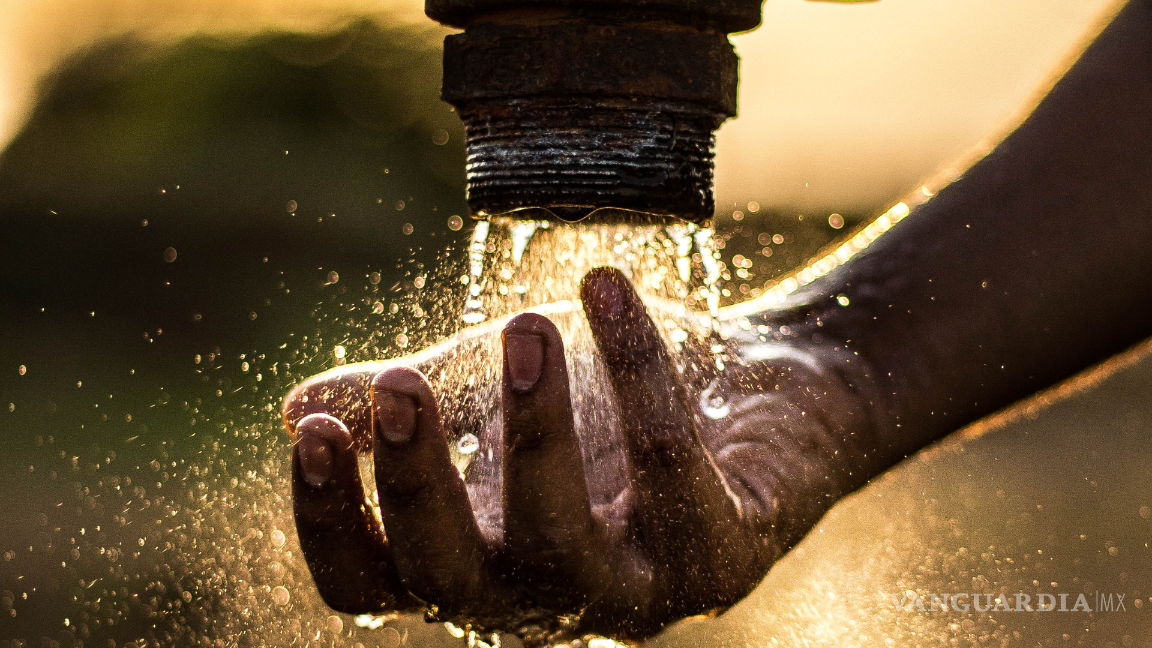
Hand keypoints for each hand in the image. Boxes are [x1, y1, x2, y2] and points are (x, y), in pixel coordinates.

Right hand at [282, 267, 886, 643]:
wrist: (755, 387)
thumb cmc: (607, 397)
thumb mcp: (491, 392)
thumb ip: (404, 407)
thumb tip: (293, 408)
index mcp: (475, 561)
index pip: (373, 585)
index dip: (333, 524)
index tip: (317, 432)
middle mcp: (544, 598)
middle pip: (452, 582)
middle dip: (421, 484)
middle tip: (402, 382)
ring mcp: (634, 591)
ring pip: (562, 546)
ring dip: (536, 432)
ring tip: (528, 325)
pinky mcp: (719, 559)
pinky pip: (670, 468)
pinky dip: (638, 371)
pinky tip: (607, 287)